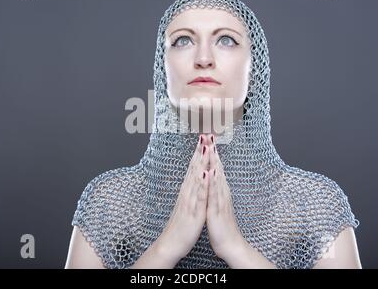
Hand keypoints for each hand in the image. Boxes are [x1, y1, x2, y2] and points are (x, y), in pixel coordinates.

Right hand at [157, 134, 210, 261]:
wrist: (170, 242)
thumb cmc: (180, 223)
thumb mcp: (187, 202)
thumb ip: (190, 189)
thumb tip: (194, 177)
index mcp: (188, 189)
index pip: (195, 166)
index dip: (200, 151)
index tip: (205, 137)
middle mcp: (187, 191)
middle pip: (195, 167)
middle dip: (201, 150)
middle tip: (206, 133)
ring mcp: (190, 200)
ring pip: (197, 177)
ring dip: (201, 161)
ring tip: (206, 146)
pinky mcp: (193, 211)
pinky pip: (199, 196)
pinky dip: (202, 184)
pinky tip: (205, 173)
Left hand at [205, 134, 245, 260]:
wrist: (230, 244)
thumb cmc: (222, 225)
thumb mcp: (217, 203)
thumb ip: (216, 190)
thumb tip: (213, 178)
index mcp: (219, 190)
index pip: (215, 167)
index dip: (211, 152)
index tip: (206, 137)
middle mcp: (221, 192)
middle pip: (217, 167)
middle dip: (212, 151)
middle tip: (209, 133)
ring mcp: (220, 199)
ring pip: (217, 177)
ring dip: (214, 161)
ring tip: (210, 146)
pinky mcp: (217, 209)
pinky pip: (215, 194)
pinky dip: (213, 182)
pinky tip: (211, 171)